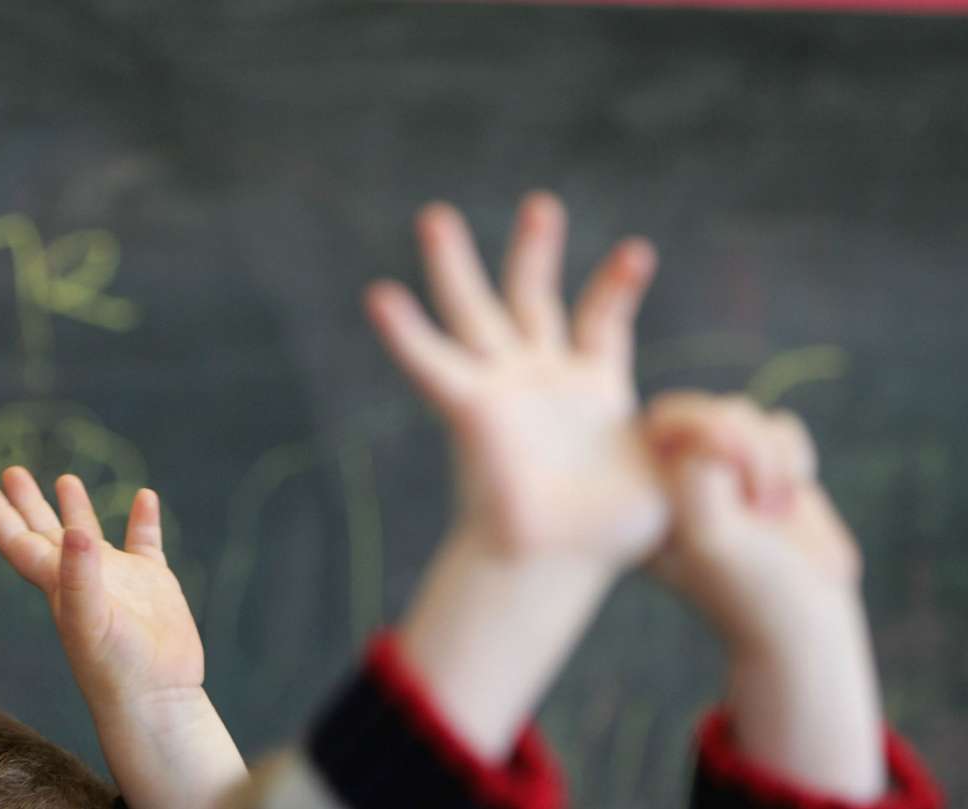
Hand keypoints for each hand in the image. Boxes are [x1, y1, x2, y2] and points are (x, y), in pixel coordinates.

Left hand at [0, 469, 243, 808]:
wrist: (157, 699)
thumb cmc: (116, 668)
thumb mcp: (90, 621)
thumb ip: (80, 576)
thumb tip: (76, 530)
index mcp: (57, 585)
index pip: (19, 542)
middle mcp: (82, 578)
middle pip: (46, 531)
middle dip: (27, 502)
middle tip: (11, 470)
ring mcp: (118, 579)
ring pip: (90, 535)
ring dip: (77, 508)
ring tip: (66, 477)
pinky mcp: (153, 584)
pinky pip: (145, 542)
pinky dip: (144, 520)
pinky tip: (145, 496)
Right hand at [366, 193, 664, 562]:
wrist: (560, 564)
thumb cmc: (617, 533)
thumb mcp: (677, 472)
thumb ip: (700, 439)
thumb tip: (729, 429)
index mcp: (591, 388)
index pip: (600, 321)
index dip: (615, 285)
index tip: (638, 252)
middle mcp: (540, 378)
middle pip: (529, 297)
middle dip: (534, 251)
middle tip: (542, 205)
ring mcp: (502, 388)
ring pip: (473, 312)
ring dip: (453, 265)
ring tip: (436, 216)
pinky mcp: (471, 408)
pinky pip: (431, 364)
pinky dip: (404, 333)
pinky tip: (380, 295)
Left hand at [644, 391, 884, 799]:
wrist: (806, 623)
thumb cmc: (750, 588)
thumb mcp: (709, 536)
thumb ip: (695, 475)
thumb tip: (706, 430)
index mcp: (646, 494)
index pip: (661, 424)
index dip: (707, 436)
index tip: (738, 487)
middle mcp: (675, 478)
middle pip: (704, 409)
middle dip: (748, 444)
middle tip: (764, 502)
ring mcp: (720, 470)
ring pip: (745, 412)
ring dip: (773, 458)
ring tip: (774, 509)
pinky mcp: (761, 468)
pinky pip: (780, 426)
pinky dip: (795, 458)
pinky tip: (790, 498)